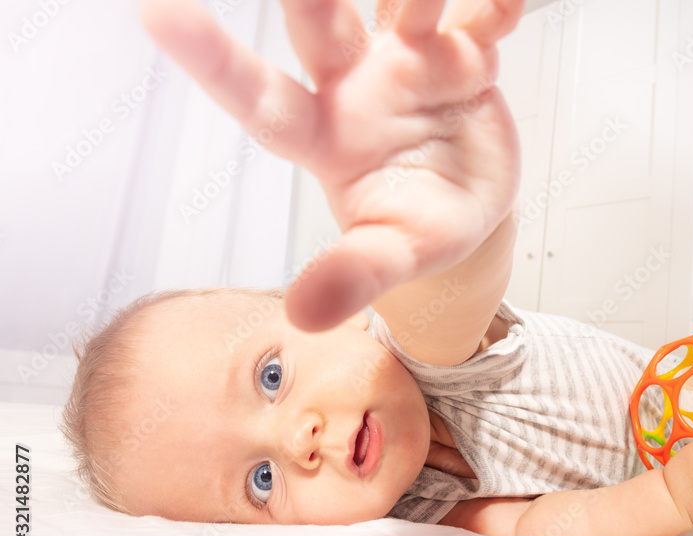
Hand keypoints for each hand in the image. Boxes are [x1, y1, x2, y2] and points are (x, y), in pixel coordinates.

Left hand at [141, 0, 523, 330]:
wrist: (471, 205)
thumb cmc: (418, 225)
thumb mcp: (392, 256)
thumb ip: (353, 275)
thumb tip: (303, 315)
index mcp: (325, 134)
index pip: (260, 98)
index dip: (213, 60)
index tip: (157, 14)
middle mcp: (357, 86)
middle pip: (323, 26)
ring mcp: (410, 63)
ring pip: (402, 4)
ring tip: (429, 0)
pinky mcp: (464, 54)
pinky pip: (478, 15)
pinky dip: (493, 4)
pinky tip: (503, 4)